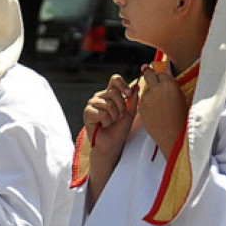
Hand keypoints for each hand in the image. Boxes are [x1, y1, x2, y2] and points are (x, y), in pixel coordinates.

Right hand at [83, 74, 137, 203]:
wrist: (112, 145)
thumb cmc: (119, 129)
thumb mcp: (130, 113)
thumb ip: (133, 99)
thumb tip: (137, 84)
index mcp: (110, 94)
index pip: (114, 80)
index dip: (122, 84)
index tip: (128, 94)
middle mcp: (100, 96)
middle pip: (114, 92)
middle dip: (121, 108)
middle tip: (118, 118)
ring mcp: (92, 104)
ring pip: (109, 104)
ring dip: (114, 117)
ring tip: (110, 122)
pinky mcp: (87, 112)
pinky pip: (102, 113)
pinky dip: (106, 122)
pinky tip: (102, 125)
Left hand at [136, 62, 187, 156]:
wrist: (173, 134)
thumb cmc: (182, 115)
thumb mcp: (181, 96)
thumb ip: (171, 83)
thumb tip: (166, 71)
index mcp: (169, 83)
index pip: (160, 68)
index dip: (159, 70)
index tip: (159, 69)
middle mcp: (157, 88)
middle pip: (147, 73)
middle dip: (149, 74)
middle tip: (152, 77)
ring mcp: (147, 97)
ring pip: (142, 85)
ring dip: (147, 87)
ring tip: (155, 97)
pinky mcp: (141, 106)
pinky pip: (141, 97)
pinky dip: (145, 99)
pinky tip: (152, 106)